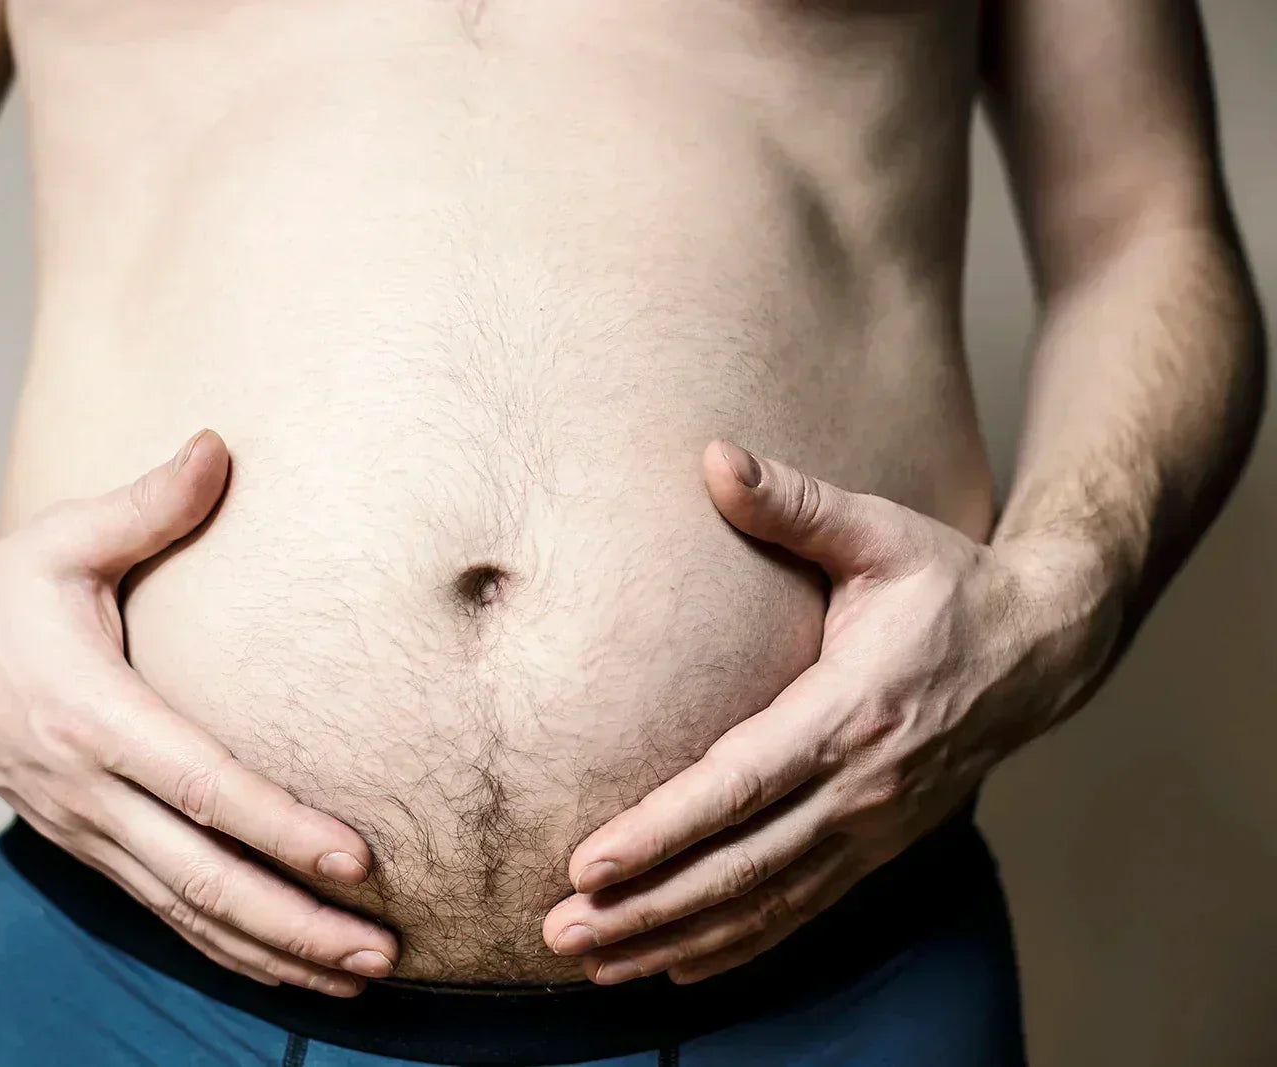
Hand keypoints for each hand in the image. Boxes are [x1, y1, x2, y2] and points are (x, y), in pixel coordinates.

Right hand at [0, 430, 398, 995]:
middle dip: (294, 921)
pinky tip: (286, 966)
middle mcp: (89, 789)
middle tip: (380, 949)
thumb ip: (149, 503)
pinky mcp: (88, 845)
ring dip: (272, 951)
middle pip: (202, 876)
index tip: (355, 859)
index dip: (278, 827)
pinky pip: (164, 911)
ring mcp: (85, 829)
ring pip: (185, 912)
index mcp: (94, 715)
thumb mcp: (66, 536)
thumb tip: (220, 446)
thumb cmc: (5, 588)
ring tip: (357, 976)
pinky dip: (226, 946)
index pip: (201, 786)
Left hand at [543, 439, 1115, 984]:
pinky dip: (736, 946)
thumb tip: (713, 456)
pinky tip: (675, 965)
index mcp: (850, 710)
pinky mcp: (876, 849)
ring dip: (674, 938)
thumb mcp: (879, 532)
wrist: (1041, 647)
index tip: (589, 863)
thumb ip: (793, 503)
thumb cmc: (947, 583)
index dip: (663, 829)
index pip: (739, 785)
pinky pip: (800, 912)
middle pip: (739, 865)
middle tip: (559, 933)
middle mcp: (861, 787)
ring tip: (594, 965)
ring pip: (763, 903)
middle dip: (645, 906)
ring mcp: (872, 830)